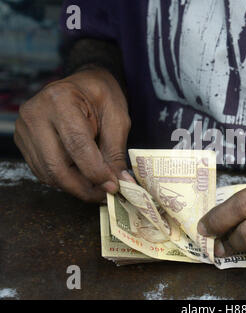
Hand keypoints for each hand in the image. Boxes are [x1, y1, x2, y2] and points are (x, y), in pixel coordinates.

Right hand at [14, 67, 133, 201]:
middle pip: (56, 165)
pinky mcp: (24, 141)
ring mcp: (25, 128)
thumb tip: (120, 182)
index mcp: (60, 100)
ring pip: (47, 173)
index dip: (95, 171)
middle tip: (105, 194)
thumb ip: (116, 151)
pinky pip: (43, 171)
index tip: (113, 186)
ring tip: (97, 187)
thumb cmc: (102, 96)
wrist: (84, 83)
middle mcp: (36, 114)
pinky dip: (64, 180)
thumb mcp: (117, 118)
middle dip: (83, 187)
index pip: (76, 145)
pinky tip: (82, 178)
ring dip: (75, 187)